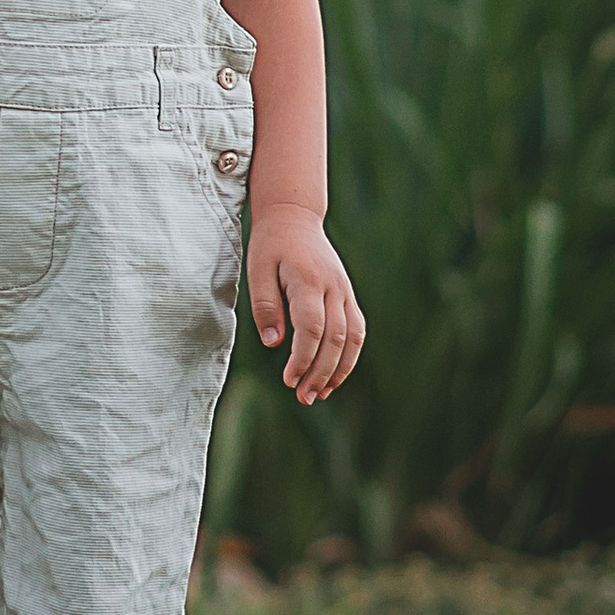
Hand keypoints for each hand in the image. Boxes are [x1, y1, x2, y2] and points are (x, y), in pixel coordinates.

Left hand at [246, 210, 364, 404]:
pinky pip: (357, 330)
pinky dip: (350, 355)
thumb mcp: (257, 270)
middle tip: (304, 397)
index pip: (312, 328)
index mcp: (307, 280)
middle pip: (335, 338)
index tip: (288, 380)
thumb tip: (274, 344)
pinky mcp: (348, 296)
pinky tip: (334, 375)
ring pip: (353, 337)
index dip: (302, 358)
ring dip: (339, 370)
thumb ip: (266, 306)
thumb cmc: (271, 245)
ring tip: (321, 394)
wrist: (295, 217)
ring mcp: (345, 291)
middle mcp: (333, 287)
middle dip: (320, 372)